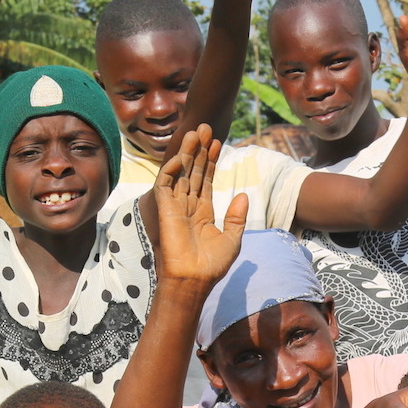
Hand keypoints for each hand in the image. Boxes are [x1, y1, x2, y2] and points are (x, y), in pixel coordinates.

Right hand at [153, 125, 247, 287]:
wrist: (194, 280)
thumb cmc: (212, 265)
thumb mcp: (232, 239)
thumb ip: (237, 217)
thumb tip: (243, 194)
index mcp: (203, 213)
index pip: (206, 180)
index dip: (211, 162)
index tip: (218, 143)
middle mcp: (188, 206)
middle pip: (193, 172)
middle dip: (199, 150)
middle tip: (206, 127)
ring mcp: (175, 207)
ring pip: (180, 173)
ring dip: (187, 153)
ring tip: (196, 132)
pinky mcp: (164, 210)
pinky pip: (165, 185)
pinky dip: (171, 169)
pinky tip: (182, 155)